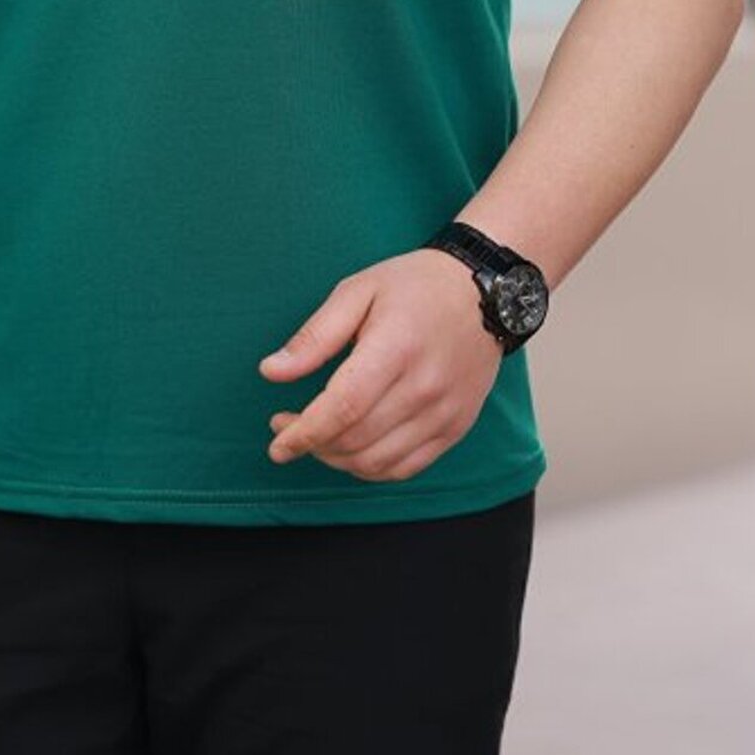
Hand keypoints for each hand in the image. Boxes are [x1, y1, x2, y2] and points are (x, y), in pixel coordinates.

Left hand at [258, 248, 502, 482]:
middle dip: (311, 444)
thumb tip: (271, 372)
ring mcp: (444, 412)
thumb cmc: (414, 286)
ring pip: (377, 462)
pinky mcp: (456, 427)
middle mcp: (424, 386)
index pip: (343, 408)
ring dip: (336, 460)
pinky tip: (352, 448)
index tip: (277, 442)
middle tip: (285, 426)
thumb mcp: (357, 291)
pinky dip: (370, 468)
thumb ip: (314, 336)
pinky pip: (405, 468)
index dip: (304, 433)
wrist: (483, 292)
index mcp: (396, 347)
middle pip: (356, 440)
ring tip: (316, 437)